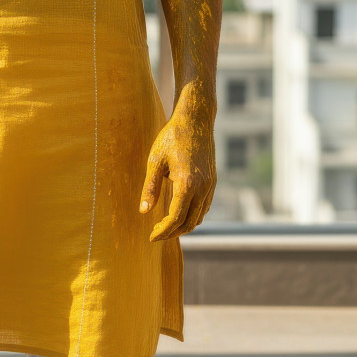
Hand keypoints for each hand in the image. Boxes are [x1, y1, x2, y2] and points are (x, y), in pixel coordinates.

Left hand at [138, 92, 216, 241]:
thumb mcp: (155, 161)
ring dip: (184, 226)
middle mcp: (203, 188)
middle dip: (173, 232)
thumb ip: (150, 188)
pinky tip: (180, 212)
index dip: (163, 231)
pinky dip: (193, 215)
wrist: (196, 119)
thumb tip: (144, 212)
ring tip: (166, 226)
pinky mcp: (213, 181)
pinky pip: (205, 207)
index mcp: (188, 184)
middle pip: (189, 222)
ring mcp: (210, 185)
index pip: (175, 219)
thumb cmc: (172, 137)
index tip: (151, 237)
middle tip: (156, 233)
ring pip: (199, 217)